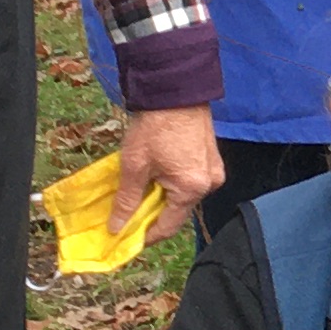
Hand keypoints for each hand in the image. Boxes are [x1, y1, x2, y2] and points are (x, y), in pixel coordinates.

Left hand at [112, 107, 220, 246]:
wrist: (175, 90)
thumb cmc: (154, 127)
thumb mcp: (134, 165)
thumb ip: (126, 200)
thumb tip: (116, 228)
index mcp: (192, 188)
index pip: (168, 226)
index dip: (145, 236)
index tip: (125, 238)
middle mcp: (209, 184)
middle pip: (177, 212)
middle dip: (152, 215)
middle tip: (127, 213)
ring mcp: (214, 171)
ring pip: (183, 196)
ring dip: (162, 198)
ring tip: (139, 190)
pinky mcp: (212, 160)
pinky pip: (190, 182)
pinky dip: (172, 184)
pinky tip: (156, 176)